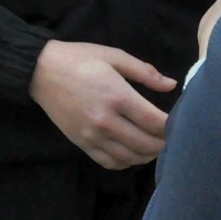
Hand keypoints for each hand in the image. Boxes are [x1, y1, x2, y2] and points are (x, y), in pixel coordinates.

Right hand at [28, 41, 175, 169]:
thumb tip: (171, 85)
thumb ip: (145, 72)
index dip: (172, 126)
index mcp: (117, 96)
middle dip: (164, 143)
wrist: (40, 71)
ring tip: (155, 145)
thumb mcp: (114, 56)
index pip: (154, 122)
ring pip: (130, 158)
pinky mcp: (82, 144)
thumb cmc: (79, 59)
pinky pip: (110, 163)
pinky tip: (133, 153)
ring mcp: (92, 136)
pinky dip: (126, 162)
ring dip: (147, 155)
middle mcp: (106, 121)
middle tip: (171, 136)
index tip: (179, 122)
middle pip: (146, 144)